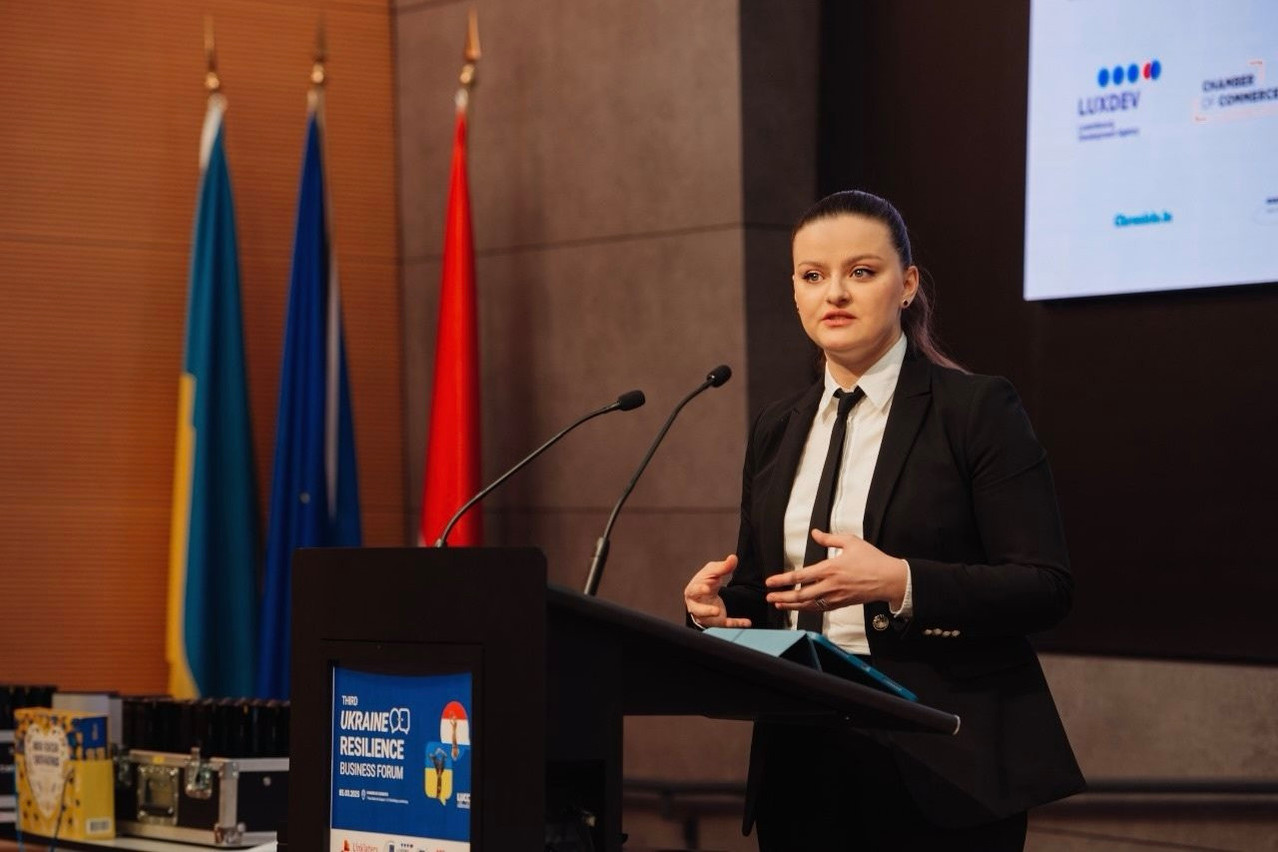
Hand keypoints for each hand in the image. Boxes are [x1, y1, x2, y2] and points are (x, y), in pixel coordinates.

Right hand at [684, 554, 752, 627]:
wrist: (705, 592)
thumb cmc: (705, 580)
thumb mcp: (713, 571)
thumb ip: (723, 566)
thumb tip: (733, 558)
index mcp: (692, 591)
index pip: (694, 590)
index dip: (699, 589)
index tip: (707, 588)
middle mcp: (696, 605)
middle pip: (698, 610)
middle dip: (705, 611)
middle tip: (715, 610)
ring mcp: (705, 615)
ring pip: (709, 620)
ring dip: (717, 619)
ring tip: (725, 616)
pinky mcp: (717, 621)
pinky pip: (726, 624)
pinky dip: (736, 623)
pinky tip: (746, 622)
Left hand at [764, 529, 906, 612]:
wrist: (890, 579)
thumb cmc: (872, 560)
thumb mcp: (851, 542)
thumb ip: (829, 538)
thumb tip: (815, 533)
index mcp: (830, 569)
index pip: (800, 577)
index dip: (783, 580)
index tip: (770, 582)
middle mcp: (830, 585)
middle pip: (801, 595)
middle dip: (783, 597)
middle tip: (770, 597)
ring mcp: (836, 597)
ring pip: (809, 605)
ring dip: (792, 606)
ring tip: (779, 604)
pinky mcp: (842, 603)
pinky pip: (821, 609)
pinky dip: (807, 609)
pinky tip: (800, 607)